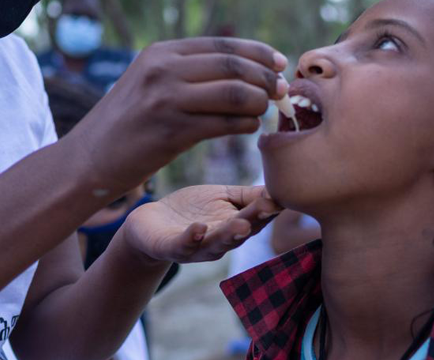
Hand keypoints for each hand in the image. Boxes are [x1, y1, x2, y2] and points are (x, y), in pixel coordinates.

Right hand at [65, 37, 287, 194]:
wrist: (88, 159)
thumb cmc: (126, 123)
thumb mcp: (149, 81)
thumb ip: (186, 70)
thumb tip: (241, 67)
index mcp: (160, 52)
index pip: (223, 45)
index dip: (258, 53)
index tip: (280, 63)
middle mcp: (163, 70)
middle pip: (233, 65)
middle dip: (266, 77)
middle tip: (282, 90)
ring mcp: (166, 100)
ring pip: (234, 93)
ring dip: (259, 101)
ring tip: (266, 110)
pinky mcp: (171, 131)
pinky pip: (224, 123)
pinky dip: (245, 124)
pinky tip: (250, 128)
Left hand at [121, 185, 281, 263]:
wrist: (150, 223)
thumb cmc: (192, 210)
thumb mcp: (222, 198)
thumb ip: (248, 196)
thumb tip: (278, 187)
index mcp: (234, 227)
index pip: (256, 218)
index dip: (269, 208)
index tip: (283, 195)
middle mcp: (219, 242)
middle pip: (240, 232)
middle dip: (255, 220)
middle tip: (269, 207)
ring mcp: (196, 247)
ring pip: (216, 243)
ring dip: (229, 234)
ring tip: (241, 224)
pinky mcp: (171, 247)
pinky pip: (183, 245)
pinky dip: (192, 237)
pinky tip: (199, 227)